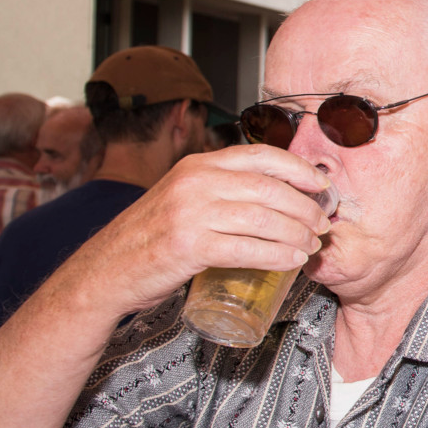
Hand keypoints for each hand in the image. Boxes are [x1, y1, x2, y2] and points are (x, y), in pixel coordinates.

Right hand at [70, 146, 331, 316]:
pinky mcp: (188, 247)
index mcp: (198, 165)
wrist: (105, 271)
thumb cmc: (151, 236)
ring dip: (297, 233)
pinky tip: (293, 260)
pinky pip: (247, 249)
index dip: (299, 169)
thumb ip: (221, 189)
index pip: (261, 155)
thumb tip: (278, 195)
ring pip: (264, 219)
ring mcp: (190, 214)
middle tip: (322, 224)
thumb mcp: (183, 196)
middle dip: (305, 208)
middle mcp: (195, 182)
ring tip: (312, 244)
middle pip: (270, 189)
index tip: (322, 185)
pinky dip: (278, 255)